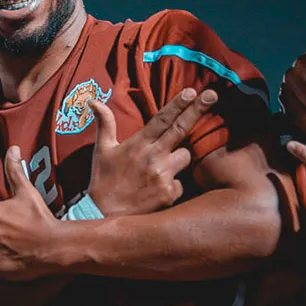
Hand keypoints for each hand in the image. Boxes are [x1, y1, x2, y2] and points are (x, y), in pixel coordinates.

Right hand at [87, 89, 208, 215]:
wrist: (103, 214)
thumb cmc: (103, 180)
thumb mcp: (101, 150)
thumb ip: (104, 123)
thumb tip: (93, 100)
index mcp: (138, 144)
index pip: (162, 118)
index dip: (178, 104)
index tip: (192, 91)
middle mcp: (153, 156)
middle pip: (181, 128)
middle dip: (198, 109)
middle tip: (212, 94)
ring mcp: (163, 175)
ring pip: (185, 157)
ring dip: (178, 158)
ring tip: (159, 169)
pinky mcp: (170, 194)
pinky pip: (181, 183)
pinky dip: (173, 185)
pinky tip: (157, 191)